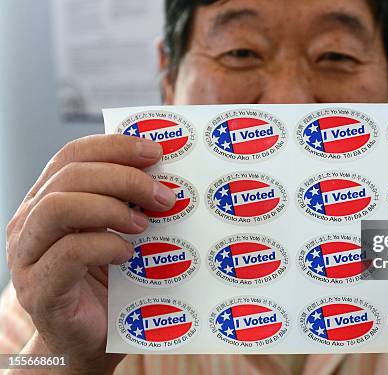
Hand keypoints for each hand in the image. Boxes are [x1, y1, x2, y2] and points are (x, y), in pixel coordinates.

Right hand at [6, 135, 175, 374]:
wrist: (89, 343)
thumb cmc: (111, 285)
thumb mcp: (120, 234)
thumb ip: (129, 204)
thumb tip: (168, 173)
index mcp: (47, 200)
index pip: (73, 155)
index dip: (115, 146)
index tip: (155, 151)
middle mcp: (30, 222)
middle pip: (70, 175)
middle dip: (124, 177)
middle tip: (164, 195)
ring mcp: (28, 256)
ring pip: (59, 207)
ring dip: (112, 207)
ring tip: (145, 223)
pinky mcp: (40, 289)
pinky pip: (68, 253)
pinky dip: (105, 244)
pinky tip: (129, 253)